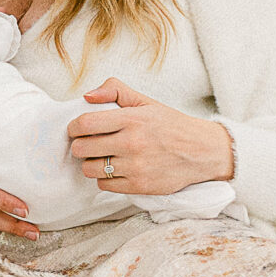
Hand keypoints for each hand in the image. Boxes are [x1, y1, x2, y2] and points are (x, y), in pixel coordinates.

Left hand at [66, 80, 234, 195]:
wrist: (202, 151)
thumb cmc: (171, 125)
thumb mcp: (146, 102)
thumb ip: (116, 90)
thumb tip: (87, 96)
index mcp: (132, 119)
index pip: (84, 123)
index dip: (73, 127)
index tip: (76, 129)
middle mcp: (132, 143)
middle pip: (82, 148)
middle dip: (80, 146)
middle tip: (87, 144)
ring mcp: (135, 167)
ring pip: (90, 169)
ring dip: (91, 163)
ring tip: (101, 157)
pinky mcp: (139, 186)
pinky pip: (104, 185)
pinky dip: (104, 178)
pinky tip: (114, 169)